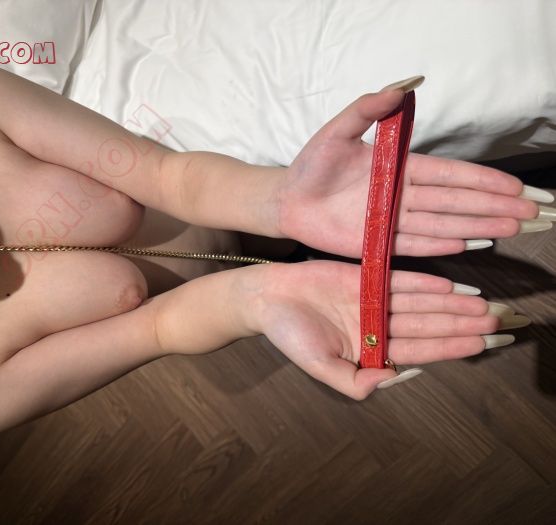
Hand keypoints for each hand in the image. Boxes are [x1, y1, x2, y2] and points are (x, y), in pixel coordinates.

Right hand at [250, 260, 525, 399]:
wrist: (265, 298)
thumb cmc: (288, 334)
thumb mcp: (319, 367)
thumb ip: (354, 382)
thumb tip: (394, 378)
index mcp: (368, 349)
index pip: (418, 349)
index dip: (449, 347)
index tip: (480, 344)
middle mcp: (375, 324)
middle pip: (425, 325)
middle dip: (459, 324)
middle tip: (494, 320)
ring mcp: (371, 299)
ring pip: (418, 302)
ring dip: (449, 302)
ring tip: (480, 302)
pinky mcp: (364, 276)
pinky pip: (398, 279)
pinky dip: (424, 282)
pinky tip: (448, 283)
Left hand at [276, 84, 551, 257]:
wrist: (286, 199)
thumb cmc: (311, 164)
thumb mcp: (337, 131)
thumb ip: (367, 109)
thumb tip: (401, 87)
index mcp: (397, 168)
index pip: (448, 174)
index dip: (481, 180)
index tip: (512, 186)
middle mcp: (400, 195)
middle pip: (454, 201)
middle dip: (490, 206)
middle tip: (527, 213)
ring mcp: (390, 220)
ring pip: (440, 223)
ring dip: (474, 226)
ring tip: (508, 229)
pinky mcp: (375, 242)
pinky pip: (412, 244)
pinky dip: (437, 245)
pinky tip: (465, 245)